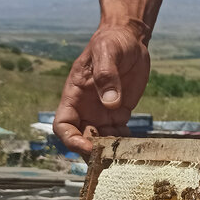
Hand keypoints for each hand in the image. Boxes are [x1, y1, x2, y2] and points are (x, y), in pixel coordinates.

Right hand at [53, 21, 150, 157]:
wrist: (129, 41)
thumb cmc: (112, 42)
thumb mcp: (107, 52)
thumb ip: (107, 76)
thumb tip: (111, 103)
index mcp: (74, 95)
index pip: (63, 126)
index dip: (72, 140)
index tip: (88, 147)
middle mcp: (86, 109)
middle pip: (82, 139)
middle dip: (93, 152)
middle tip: (111, 158)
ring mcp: (102, 113)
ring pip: (101, 142)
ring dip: (111, 152)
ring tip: (125, 156)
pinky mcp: (119, 114)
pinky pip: (119, 136)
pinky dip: (125, 144)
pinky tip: (136, 148)